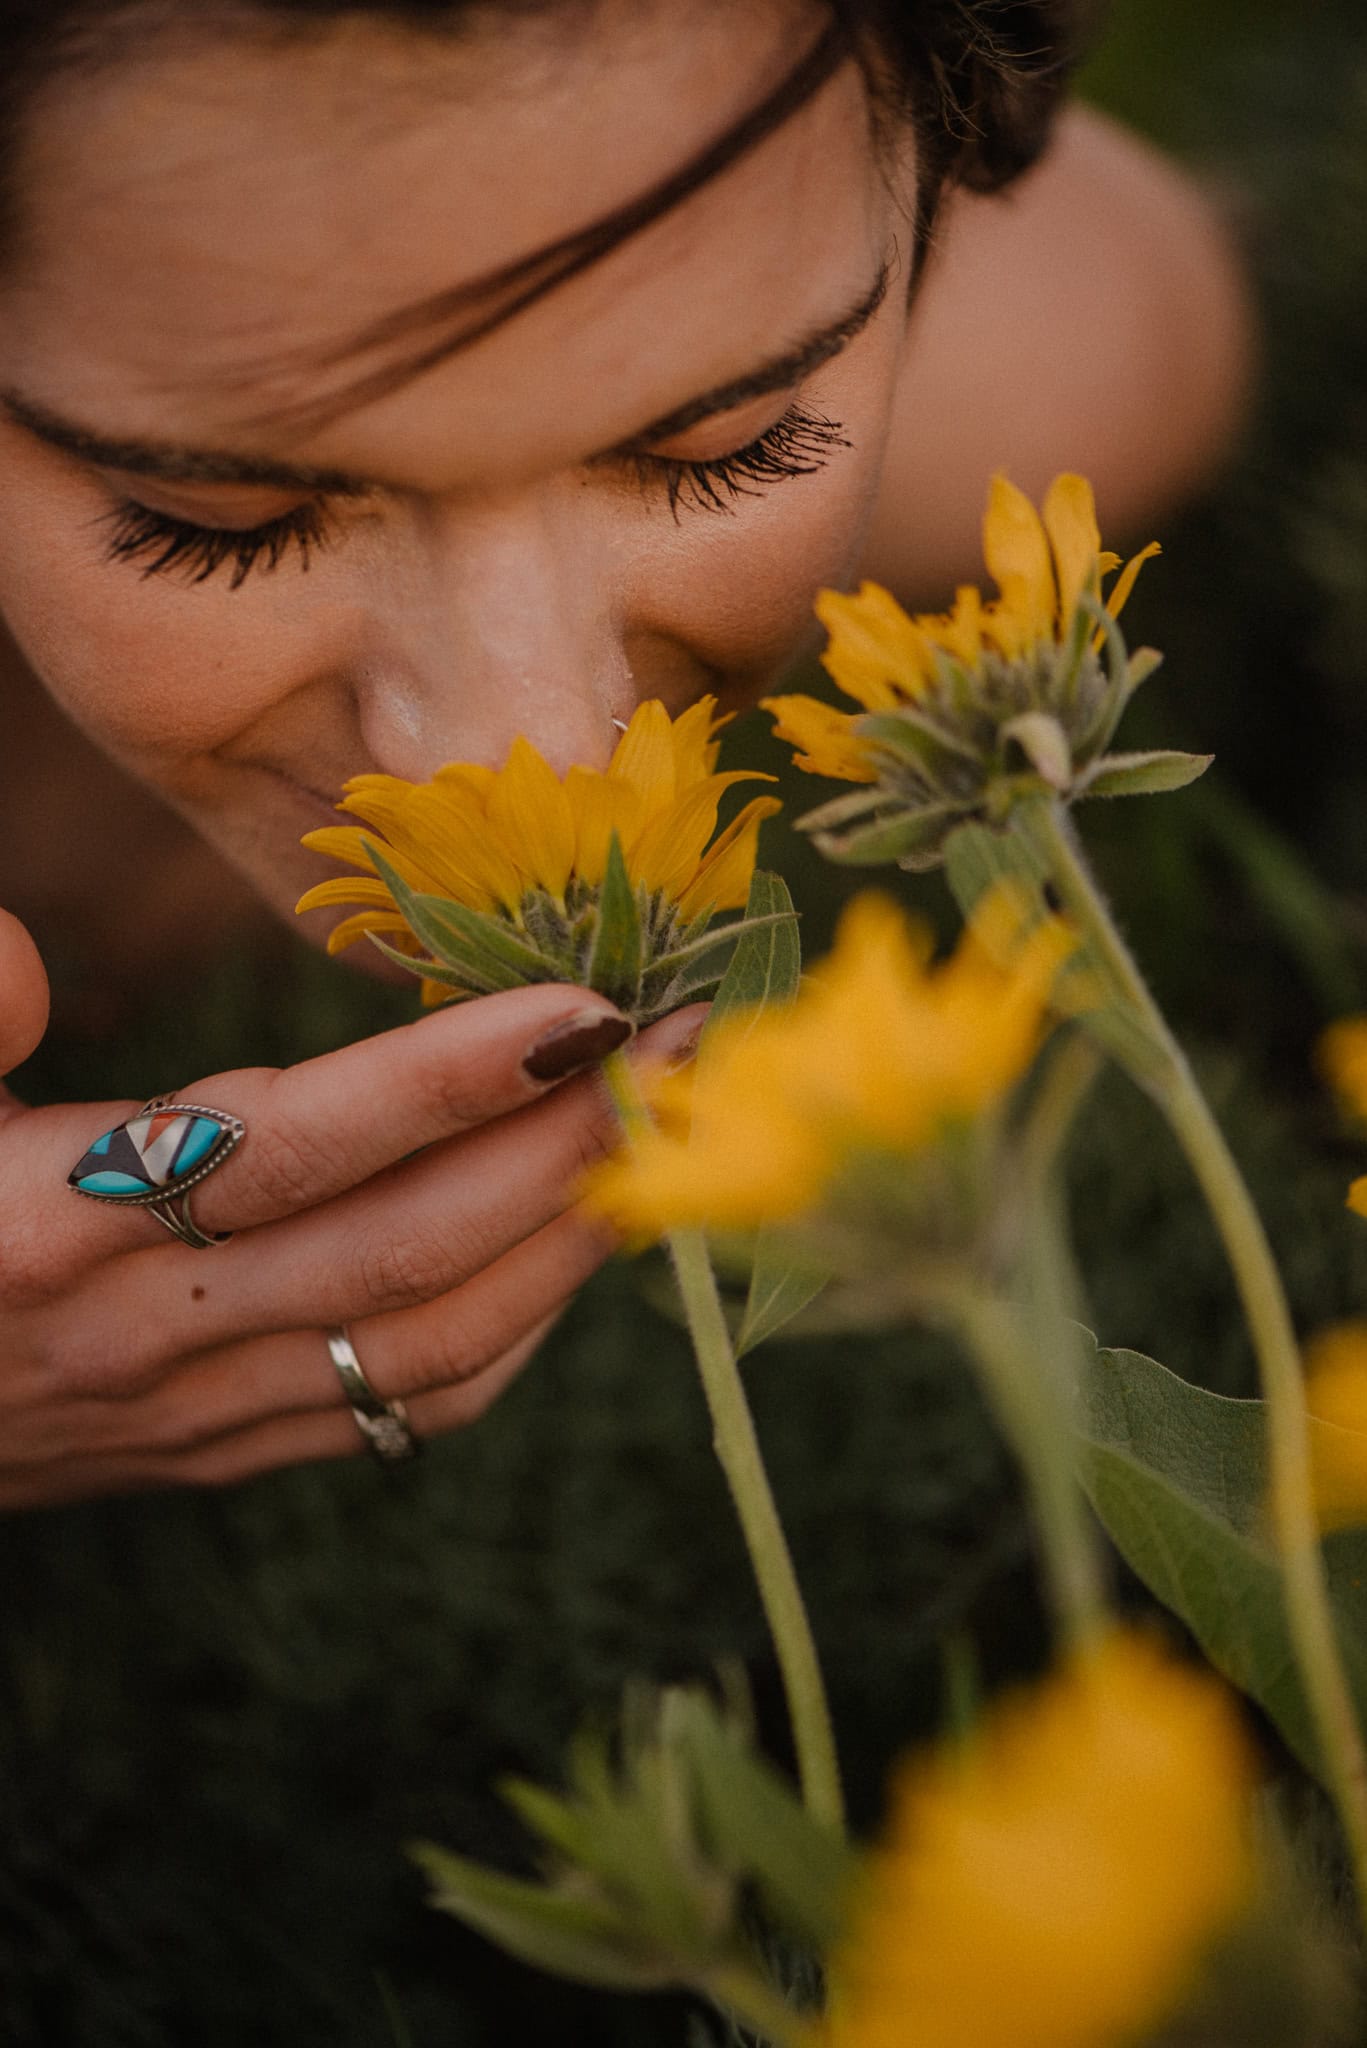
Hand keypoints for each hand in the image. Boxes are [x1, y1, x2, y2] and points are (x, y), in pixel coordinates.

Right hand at [0, 905, 700, 1507]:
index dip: (448, 1080)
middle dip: (569, 1142)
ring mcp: (192, 1411)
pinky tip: (569, 1244)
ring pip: (431, 1343)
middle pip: (406, 1247)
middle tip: (694, 1038)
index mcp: (49, 1223)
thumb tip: (26, 960)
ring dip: (569, 1238)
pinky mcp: (218, 1455)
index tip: (590, 1005)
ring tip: (668, 1127)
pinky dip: (515, 1326)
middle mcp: (145, 1331)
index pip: (291, 1149)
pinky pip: (407, 1407)